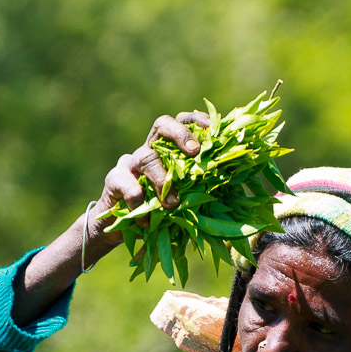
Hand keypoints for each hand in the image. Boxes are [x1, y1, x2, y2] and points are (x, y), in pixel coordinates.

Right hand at [11, 111, 208, 325]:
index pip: (182, 122)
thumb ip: (202, 191)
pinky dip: (138, 201)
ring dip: (163, 180)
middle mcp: (149, 150)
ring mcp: (129, 162)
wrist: (121, 230)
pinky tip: (144, 220)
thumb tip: (237, 187)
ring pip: (147, 157)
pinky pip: (126, 184)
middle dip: (180, 134)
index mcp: (169, 151)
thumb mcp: (185, 202)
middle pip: (162, 124)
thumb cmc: (159, 214)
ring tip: (171, 204)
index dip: (196, 121)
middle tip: (195, 153)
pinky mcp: (113, 179)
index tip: (212, 131)